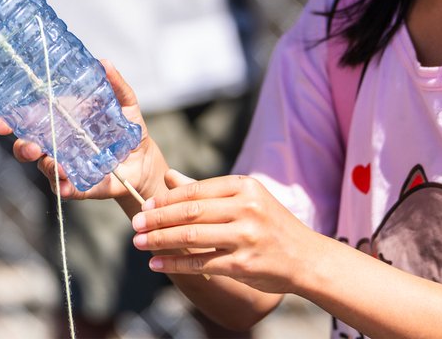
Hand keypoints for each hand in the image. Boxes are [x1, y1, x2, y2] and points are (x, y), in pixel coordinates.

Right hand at [0, 60, 168, 206]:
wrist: (143, 159)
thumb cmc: (128, 128)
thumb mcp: (125, 103)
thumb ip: (115, 85)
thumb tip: (104, 63)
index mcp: (63, 120)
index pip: (31, 119)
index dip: (12, 120)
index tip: (1, 122)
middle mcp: (59, 143)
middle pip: (29, 146)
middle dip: (23, 146)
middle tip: (30, 146)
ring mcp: (67, 165)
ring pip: (46, 167)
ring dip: (47, 166)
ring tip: (56, 165)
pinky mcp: (80, 184)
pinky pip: (66, 189)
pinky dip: (63, 188)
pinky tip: (65, 185)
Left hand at [132, 169, 324, 292]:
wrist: (305, 257)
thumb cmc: (270, 225)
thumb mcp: (245, 199)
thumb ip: (207, 191)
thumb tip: (170, 178)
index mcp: (245, 186)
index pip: (196, 190)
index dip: (166, 199)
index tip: (145, 206)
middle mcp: (246, 208)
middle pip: (191, 212)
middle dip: (158, 219)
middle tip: (136, 225)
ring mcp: (246, 236)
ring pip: (192, 236)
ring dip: (160, 240)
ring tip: (140, 244)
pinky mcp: (243, 263)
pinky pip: (201, 263)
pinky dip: (175, 264)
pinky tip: (158, 263)